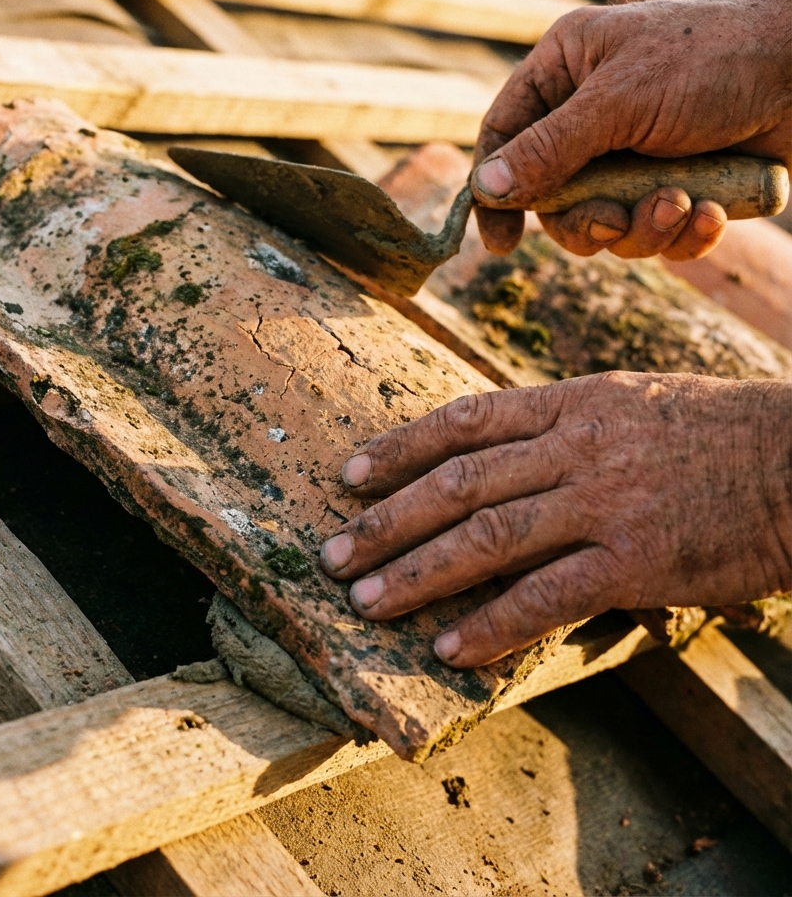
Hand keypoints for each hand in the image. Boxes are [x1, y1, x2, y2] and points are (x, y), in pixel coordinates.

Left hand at [319, 373, 791, 667]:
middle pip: (458, 483)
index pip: (462, 422)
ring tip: (365, 600)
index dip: (398, 449)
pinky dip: (492, 623)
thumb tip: (488, 451)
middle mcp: (576, 446)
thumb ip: (556, 423)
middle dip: (386, 521)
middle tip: (331, 552)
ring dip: (417, 573)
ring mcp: (604, 503)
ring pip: (486, 538)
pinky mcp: (637, 561)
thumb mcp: (627, 401)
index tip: (348, 475)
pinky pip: (546, 596)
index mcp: (570, 402)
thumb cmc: (714, 430)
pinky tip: (449, 646)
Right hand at [471, 0, 791, 259]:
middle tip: (613, 222)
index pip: (504, 135)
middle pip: (553, 197)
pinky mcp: (678, 182)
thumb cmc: (715, 59)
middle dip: (587, 221)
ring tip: (680, 204)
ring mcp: (636, 152)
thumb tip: (484, 188)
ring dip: (641, 228)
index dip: (495, 190)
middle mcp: (593, 114)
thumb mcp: (619, 101)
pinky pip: (656, 233)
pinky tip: (709, 211)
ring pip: (605, 223)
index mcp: (566, 71)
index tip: (500, 242)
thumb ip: (549, 148)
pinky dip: (682, 233)